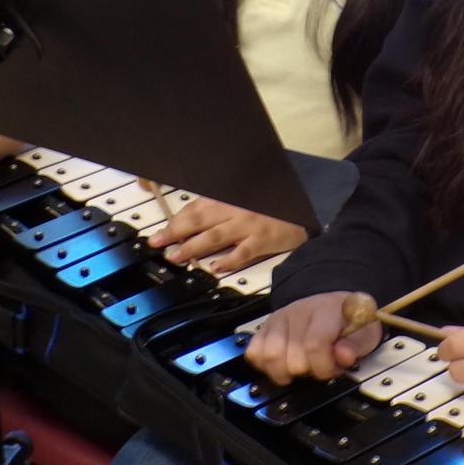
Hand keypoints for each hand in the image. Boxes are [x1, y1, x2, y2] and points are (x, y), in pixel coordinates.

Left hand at [147, 197, 305, 273]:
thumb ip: (219, 209)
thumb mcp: (243, 199)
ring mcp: (250, 225)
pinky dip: (228, 260)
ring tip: (177, 257)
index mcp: (228, 197)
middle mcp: (236, 209)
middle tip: (158, 244)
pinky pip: (243, 252)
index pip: (195, 208)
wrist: (305, 207)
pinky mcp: (264, 239)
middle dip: (175, 232)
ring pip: (216, 236)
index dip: (175, 221)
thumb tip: (191, 224)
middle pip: (199, 220)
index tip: (160, 233)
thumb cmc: (271, 204)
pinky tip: (215, 267)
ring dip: (193, 247)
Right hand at [246, 290, 381, 385]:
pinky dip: (266, 366)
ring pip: (269, 357)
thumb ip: (357, 345)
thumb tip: (344, 357)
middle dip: (308, 371)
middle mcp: (298, 312)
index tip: (332, 369)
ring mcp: (278, 319)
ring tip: (301, 368)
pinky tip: (283, 365)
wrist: (332, 304)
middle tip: (319, 366)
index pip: (315, 345)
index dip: (324, 367)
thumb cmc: (349, 321)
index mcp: (326, 310)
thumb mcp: (366, 332)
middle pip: (292, 359)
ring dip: (286, 372)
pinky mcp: (263, 328)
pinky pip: (254, 352)